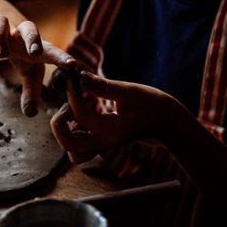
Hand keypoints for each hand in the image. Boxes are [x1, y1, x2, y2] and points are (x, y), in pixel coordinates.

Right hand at [0, 14, 77, 115]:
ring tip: (0, 54)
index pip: (51, 49)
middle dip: (33, 39)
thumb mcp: (27, 71)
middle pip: (30, 27)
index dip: (62, 57)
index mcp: (35, 45)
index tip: (73, 66)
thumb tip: (31, 113)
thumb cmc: (19, 50)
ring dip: (1, 37)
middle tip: (35, 52)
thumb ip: (31, 91)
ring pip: (1, 24)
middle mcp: (19, 34)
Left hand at [50, 72, 187, 161]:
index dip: (72, 95)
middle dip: (60, 124)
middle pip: (68, 145)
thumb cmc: (152, 103)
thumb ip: (104, 86)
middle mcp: (104, 142)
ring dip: (65, 130)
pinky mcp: (100, 141)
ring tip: (73, 109)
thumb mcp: (130, 91)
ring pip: (71, 149)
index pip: (81, 116)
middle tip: (68, 105)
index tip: (74, 80)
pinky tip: (80, 113)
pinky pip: (78, 146)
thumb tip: (80, 77)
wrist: (167, 120)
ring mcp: (101, 144)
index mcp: (112, 131)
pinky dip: (72, 132)